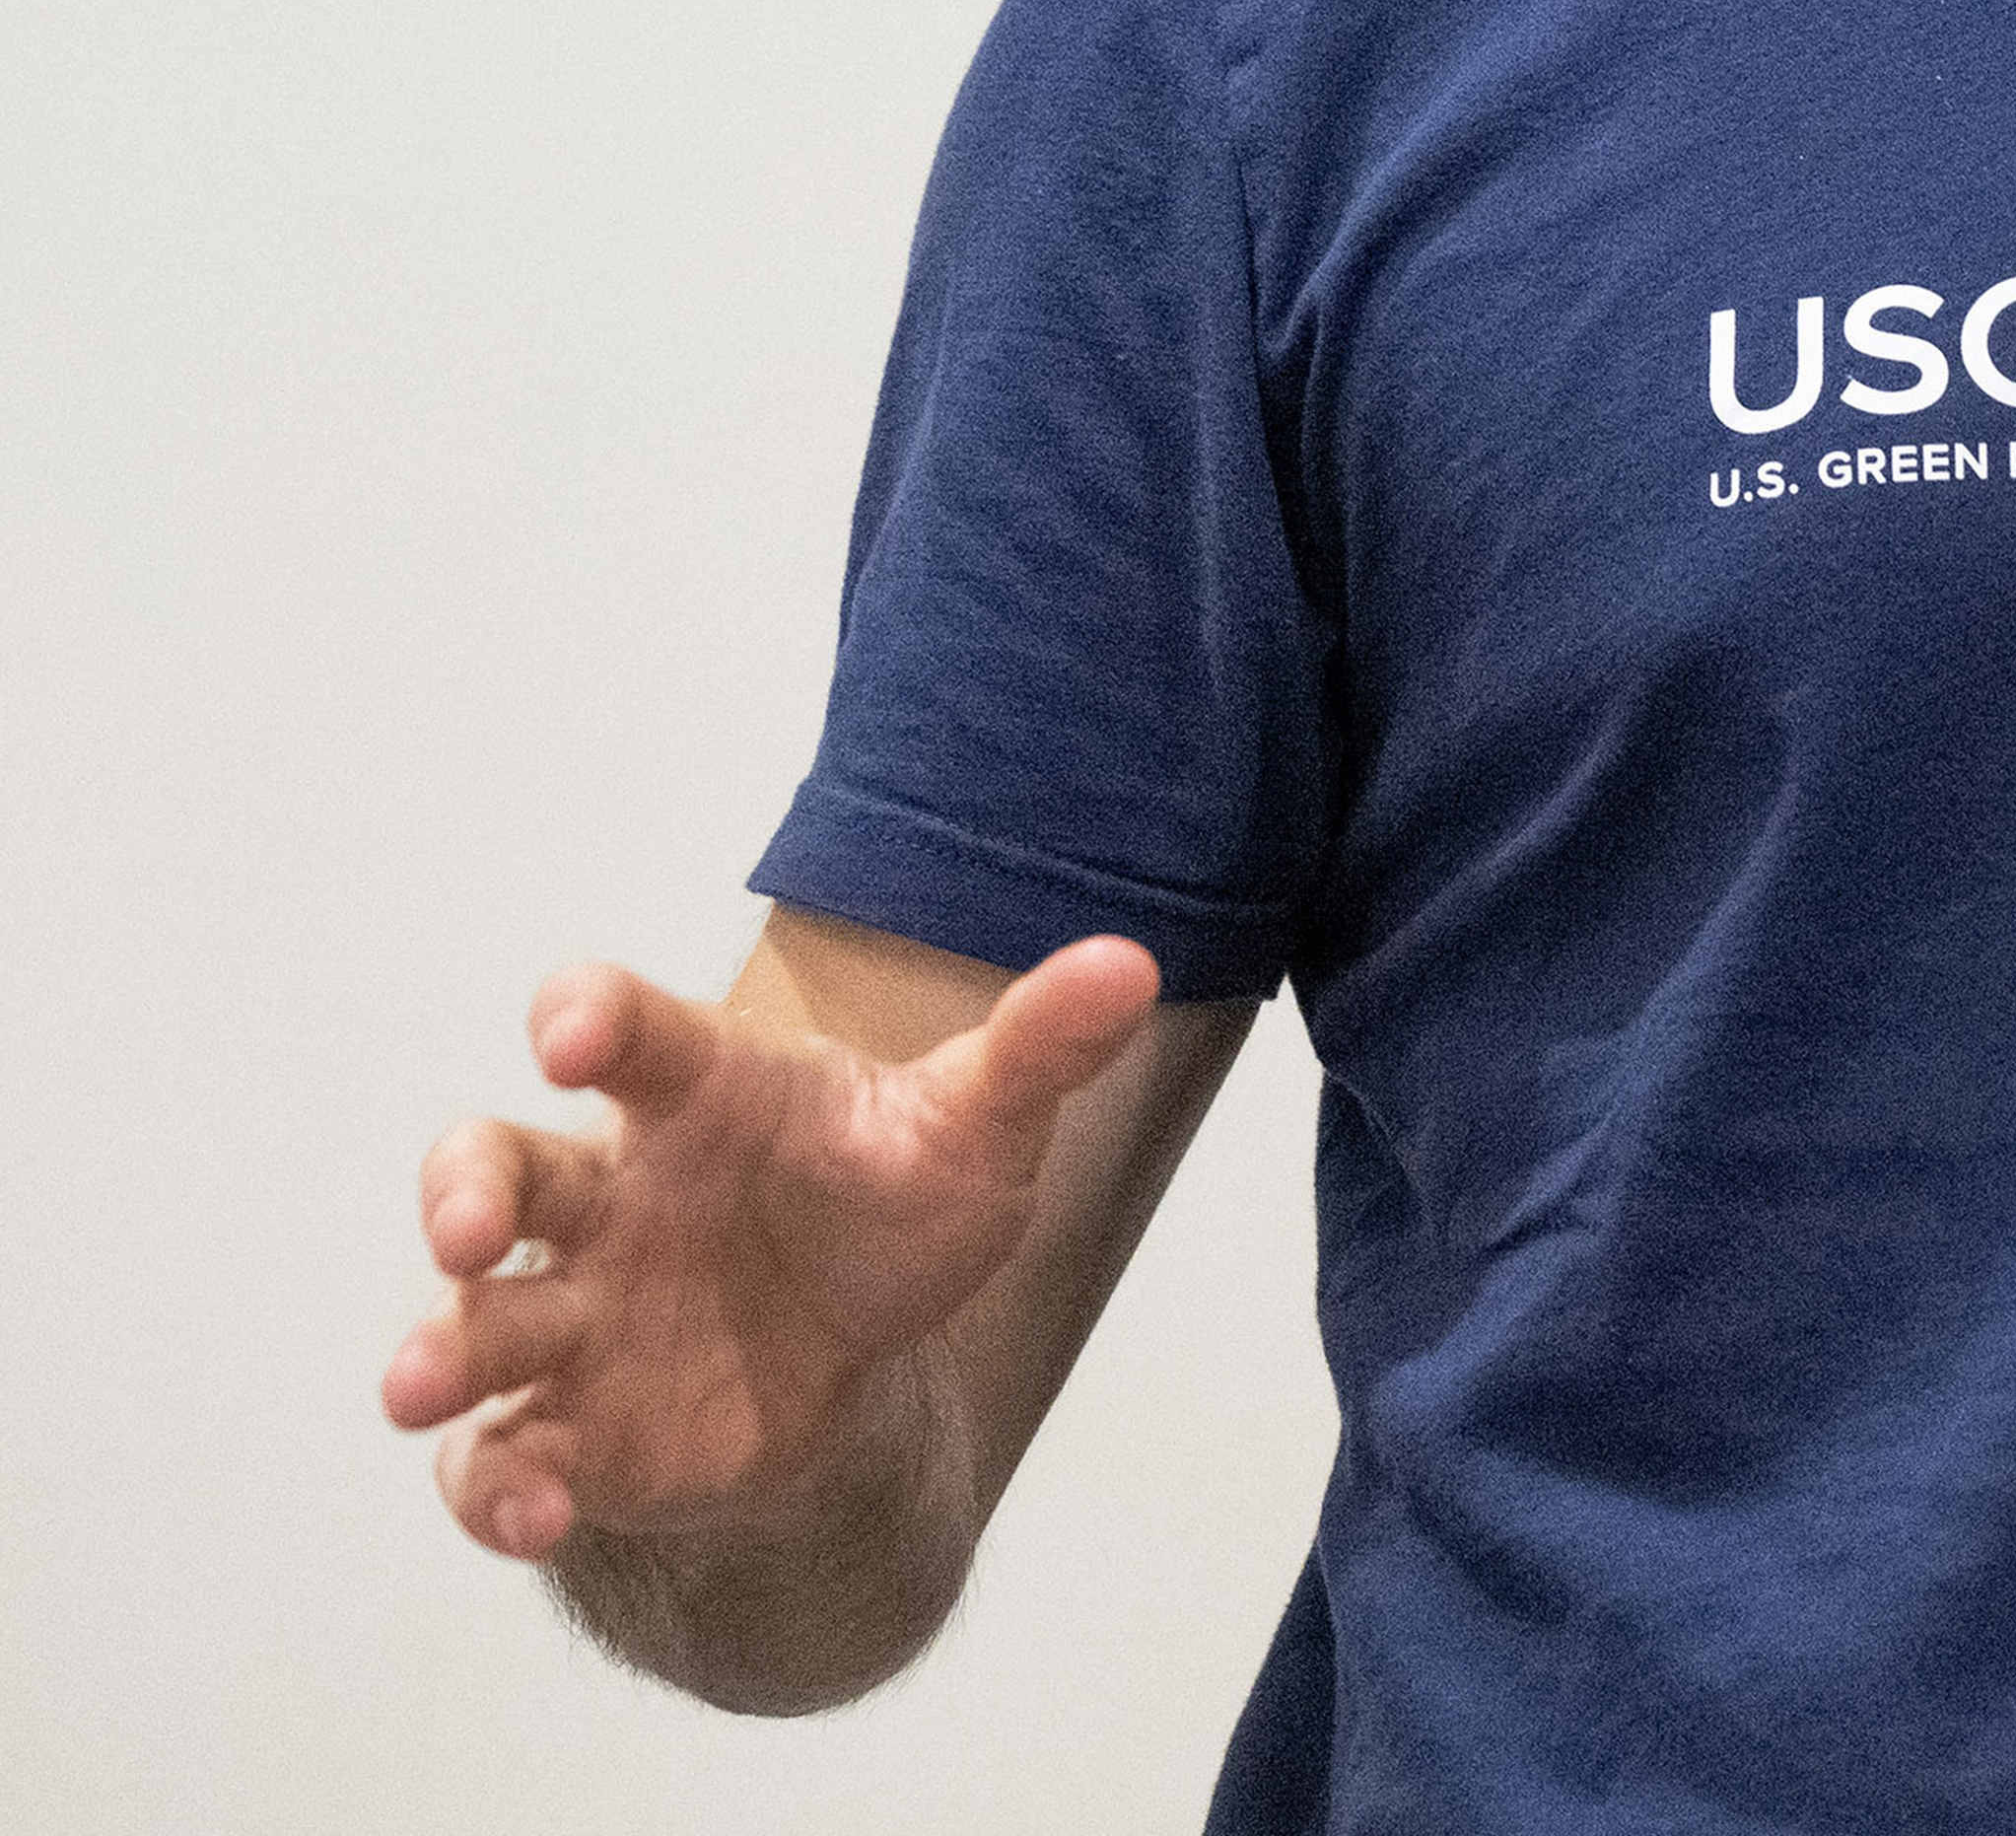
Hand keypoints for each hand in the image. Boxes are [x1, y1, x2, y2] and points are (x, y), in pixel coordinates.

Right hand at [379, 937, 1159, 1560]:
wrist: (866, 1343)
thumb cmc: (892, 1199)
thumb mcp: (974, 1127)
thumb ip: (1036, 1048)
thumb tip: (1131, 967)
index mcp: (697, 1095)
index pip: (626, 1031)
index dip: (588, 1019)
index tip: (575, 1032)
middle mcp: (611, 1197)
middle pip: (499, 1169)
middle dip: (464, 1192)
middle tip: (465, 1228)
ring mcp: (581, 1314)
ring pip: (479, 1319)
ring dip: (442, 1348)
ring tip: (417, 1387)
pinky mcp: (576, 1428)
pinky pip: (502, 1457)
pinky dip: (495, 1488)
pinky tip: (533, 1514)